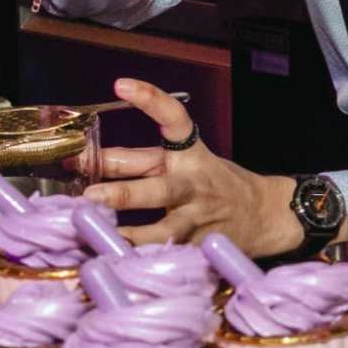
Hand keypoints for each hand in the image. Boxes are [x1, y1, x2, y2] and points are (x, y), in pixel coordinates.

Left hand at [71, 77, 299, 254]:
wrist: (264, 215)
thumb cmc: (211, 183)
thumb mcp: (180, 162)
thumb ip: (134, 162)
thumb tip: (83, 161)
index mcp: (190, 154)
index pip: (173, 119)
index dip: (149, 99)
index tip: (122, 85)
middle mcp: (194, 185)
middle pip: (160, 189)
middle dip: (124, 194)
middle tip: (90, 197)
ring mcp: (199, 220)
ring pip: (164, 231)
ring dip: (130, 235)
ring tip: (100, 238)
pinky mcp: (200, 249)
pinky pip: (169, 256)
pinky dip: (143, 259)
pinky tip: (119, 263)